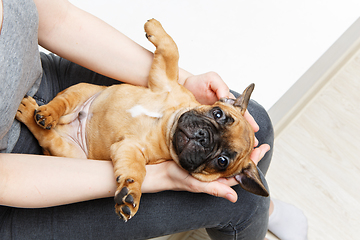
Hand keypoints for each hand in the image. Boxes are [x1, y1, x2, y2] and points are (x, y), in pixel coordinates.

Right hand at [142, 143, 269, 202]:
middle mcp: (213, 169)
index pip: (239, 170)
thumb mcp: (195, 184)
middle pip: (236, 160)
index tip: (262, 148)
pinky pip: (215, 146)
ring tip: (247, 135)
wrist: (158, 170)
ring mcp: (207, 160)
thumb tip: (234, 197)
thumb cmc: (174, 178)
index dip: (253, 160)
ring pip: (226, 152)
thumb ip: (214, 189)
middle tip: (259, 140)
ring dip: (237, 144)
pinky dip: (223, 140)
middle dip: (249, 151)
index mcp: (216, 178)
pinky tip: (226, 133)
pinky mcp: (200, 153)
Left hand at [183, 71, 259, 144]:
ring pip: (225, 131)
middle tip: (253, 144)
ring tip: (242, 149)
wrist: (182, 86)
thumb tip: (227, 97)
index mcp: (227, 103)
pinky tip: (221, 148)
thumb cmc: (198, 82)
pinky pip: (211, 134)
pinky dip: (218, 141)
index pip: (241, 112)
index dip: (249, 120)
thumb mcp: (212, 79)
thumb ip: (221, 86)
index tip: (254, 128)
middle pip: (236, 125)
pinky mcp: (202, 125)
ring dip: (233, 139)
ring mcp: (212, 121)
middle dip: (244, 134)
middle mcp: (221, 114)